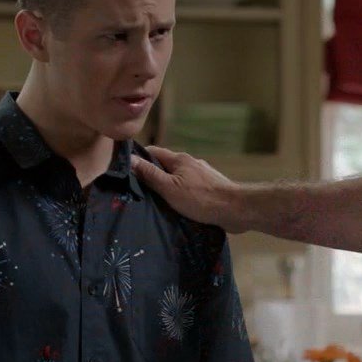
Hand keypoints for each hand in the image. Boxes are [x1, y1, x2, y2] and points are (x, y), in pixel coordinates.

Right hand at [131, 146, 248, 232]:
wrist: (236, 209)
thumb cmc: (201, 198)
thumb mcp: (169, 187)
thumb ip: (150, 174)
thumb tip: (129, 159)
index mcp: (180, 159)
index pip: (153, 152)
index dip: (139, 159)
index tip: (126, 170)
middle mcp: (191, 163)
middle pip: (166, 165)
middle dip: (152, 175)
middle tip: (137, 189)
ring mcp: (202, 175)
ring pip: (178, 178)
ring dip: (167, 186)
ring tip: (155, 201)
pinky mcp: (210, 188)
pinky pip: (189, 188)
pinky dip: (181, 194)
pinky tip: (177, 206)